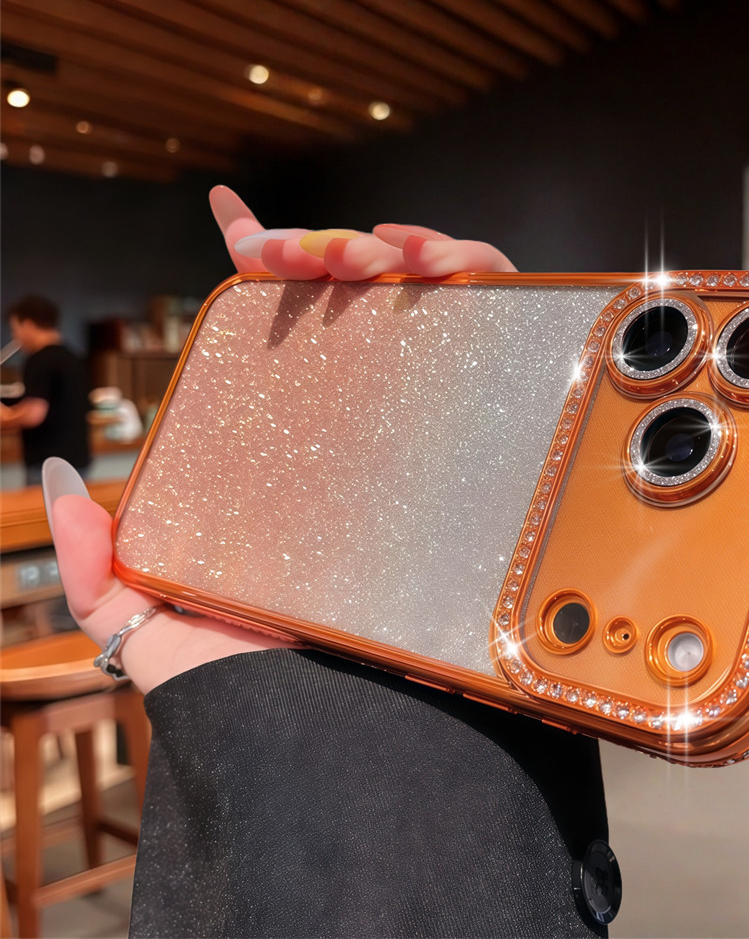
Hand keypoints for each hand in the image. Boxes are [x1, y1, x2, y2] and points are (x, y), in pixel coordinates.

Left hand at [46, 187, 517, 693]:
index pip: (279, 335)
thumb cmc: (258, 680)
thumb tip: (58, 478)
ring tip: (373, 252)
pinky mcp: (485, 430)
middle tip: (300, 256)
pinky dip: (474, 271)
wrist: (346, 725)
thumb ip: (96, 570)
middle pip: (351, 302)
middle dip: (324, 247)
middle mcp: (361, 427)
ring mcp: (425, 424)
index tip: (234, 220)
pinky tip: (434, 264)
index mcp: (290, 447)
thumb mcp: (153, 625)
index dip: (260, 265)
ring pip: (424, 300)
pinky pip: (494, 325)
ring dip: (398, 246)